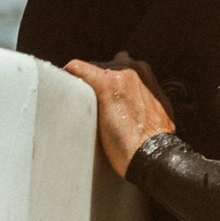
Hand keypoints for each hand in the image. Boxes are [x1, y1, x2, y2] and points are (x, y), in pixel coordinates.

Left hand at [64, 51, 175, 177]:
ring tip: (80, 103)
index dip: (106, 83)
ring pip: (90, 68)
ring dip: (85, 84)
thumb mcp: (156, 113)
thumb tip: (134, 107)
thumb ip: (143, 102)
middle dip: (95, 83)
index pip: (117, 69)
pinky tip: (63, 86)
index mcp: (145, 76)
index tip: (101, 98)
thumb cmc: (154, 142)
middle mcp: (133, 70)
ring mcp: (118, 75)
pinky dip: (70, 74)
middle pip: (103, 67)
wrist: (153, 154)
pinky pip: (78, 68)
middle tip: (91, 105)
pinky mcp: (104, 84)